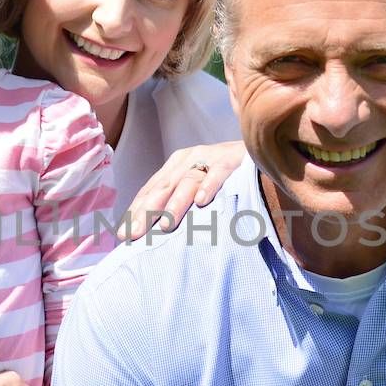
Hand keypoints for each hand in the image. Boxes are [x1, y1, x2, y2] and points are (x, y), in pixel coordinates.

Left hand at [124, 141, 245, 239]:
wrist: (262, 150)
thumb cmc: (226, 178)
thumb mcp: (197, 186)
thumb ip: (178, 202)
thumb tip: (156, 231)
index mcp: (176, 166)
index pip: (150, 190)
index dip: (135, 212)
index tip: (122, 235)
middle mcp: (189, 158)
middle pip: (163, 186)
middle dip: (147, 211)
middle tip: (135, 234)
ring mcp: (211, 156)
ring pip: (188, 180)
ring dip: (176, 203)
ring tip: (166, 224)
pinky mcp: (233, 159)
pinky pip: (219, 172)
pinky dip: (210, 185)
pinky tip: (202, 202)